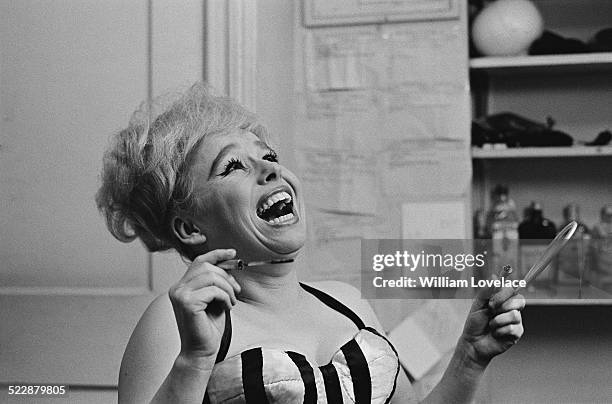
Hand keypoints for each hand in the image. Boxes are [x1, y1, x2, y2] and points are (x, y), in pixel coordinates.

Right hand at [168, 249, 241, 364]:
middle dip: (226, 277)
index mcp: (182, 286)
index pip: (198, 262)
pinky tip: (227, 307)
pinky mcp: (187, 303)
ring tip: (231, 301)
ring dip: (227, 288)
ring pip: (211, 277)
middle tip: (236, 291)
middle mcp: (177, 288)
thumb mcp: (214, 299)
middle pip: (206, 267)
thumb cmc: (208, 328)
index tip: (232, 254)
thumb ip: (217, 282)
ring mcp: (179, 295)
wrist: (201, 352)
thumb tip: (229, 264)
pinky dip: (225, 297)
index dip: (216, 254)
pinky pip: (213, 290)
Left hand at [460, 277, 524, 367]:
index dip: (504, 294)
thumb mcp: (478, 304)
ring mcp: (515, 321)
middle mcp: (511, 309)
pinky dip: (500, 331)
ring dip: (498, 320)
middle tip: (491, 311)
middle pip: (520, 300)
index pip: (512, 290)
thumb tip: (494, 276)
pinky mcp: (517, 333)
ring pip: (515, 315)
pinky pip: (513, 328)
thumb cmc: (475, 323)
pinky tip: (495, 334)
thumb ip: (486, 291)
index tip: (491, 302)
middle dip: (503, 305)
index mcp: (503, 300)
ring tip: (491, 325)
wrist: (473, 342)